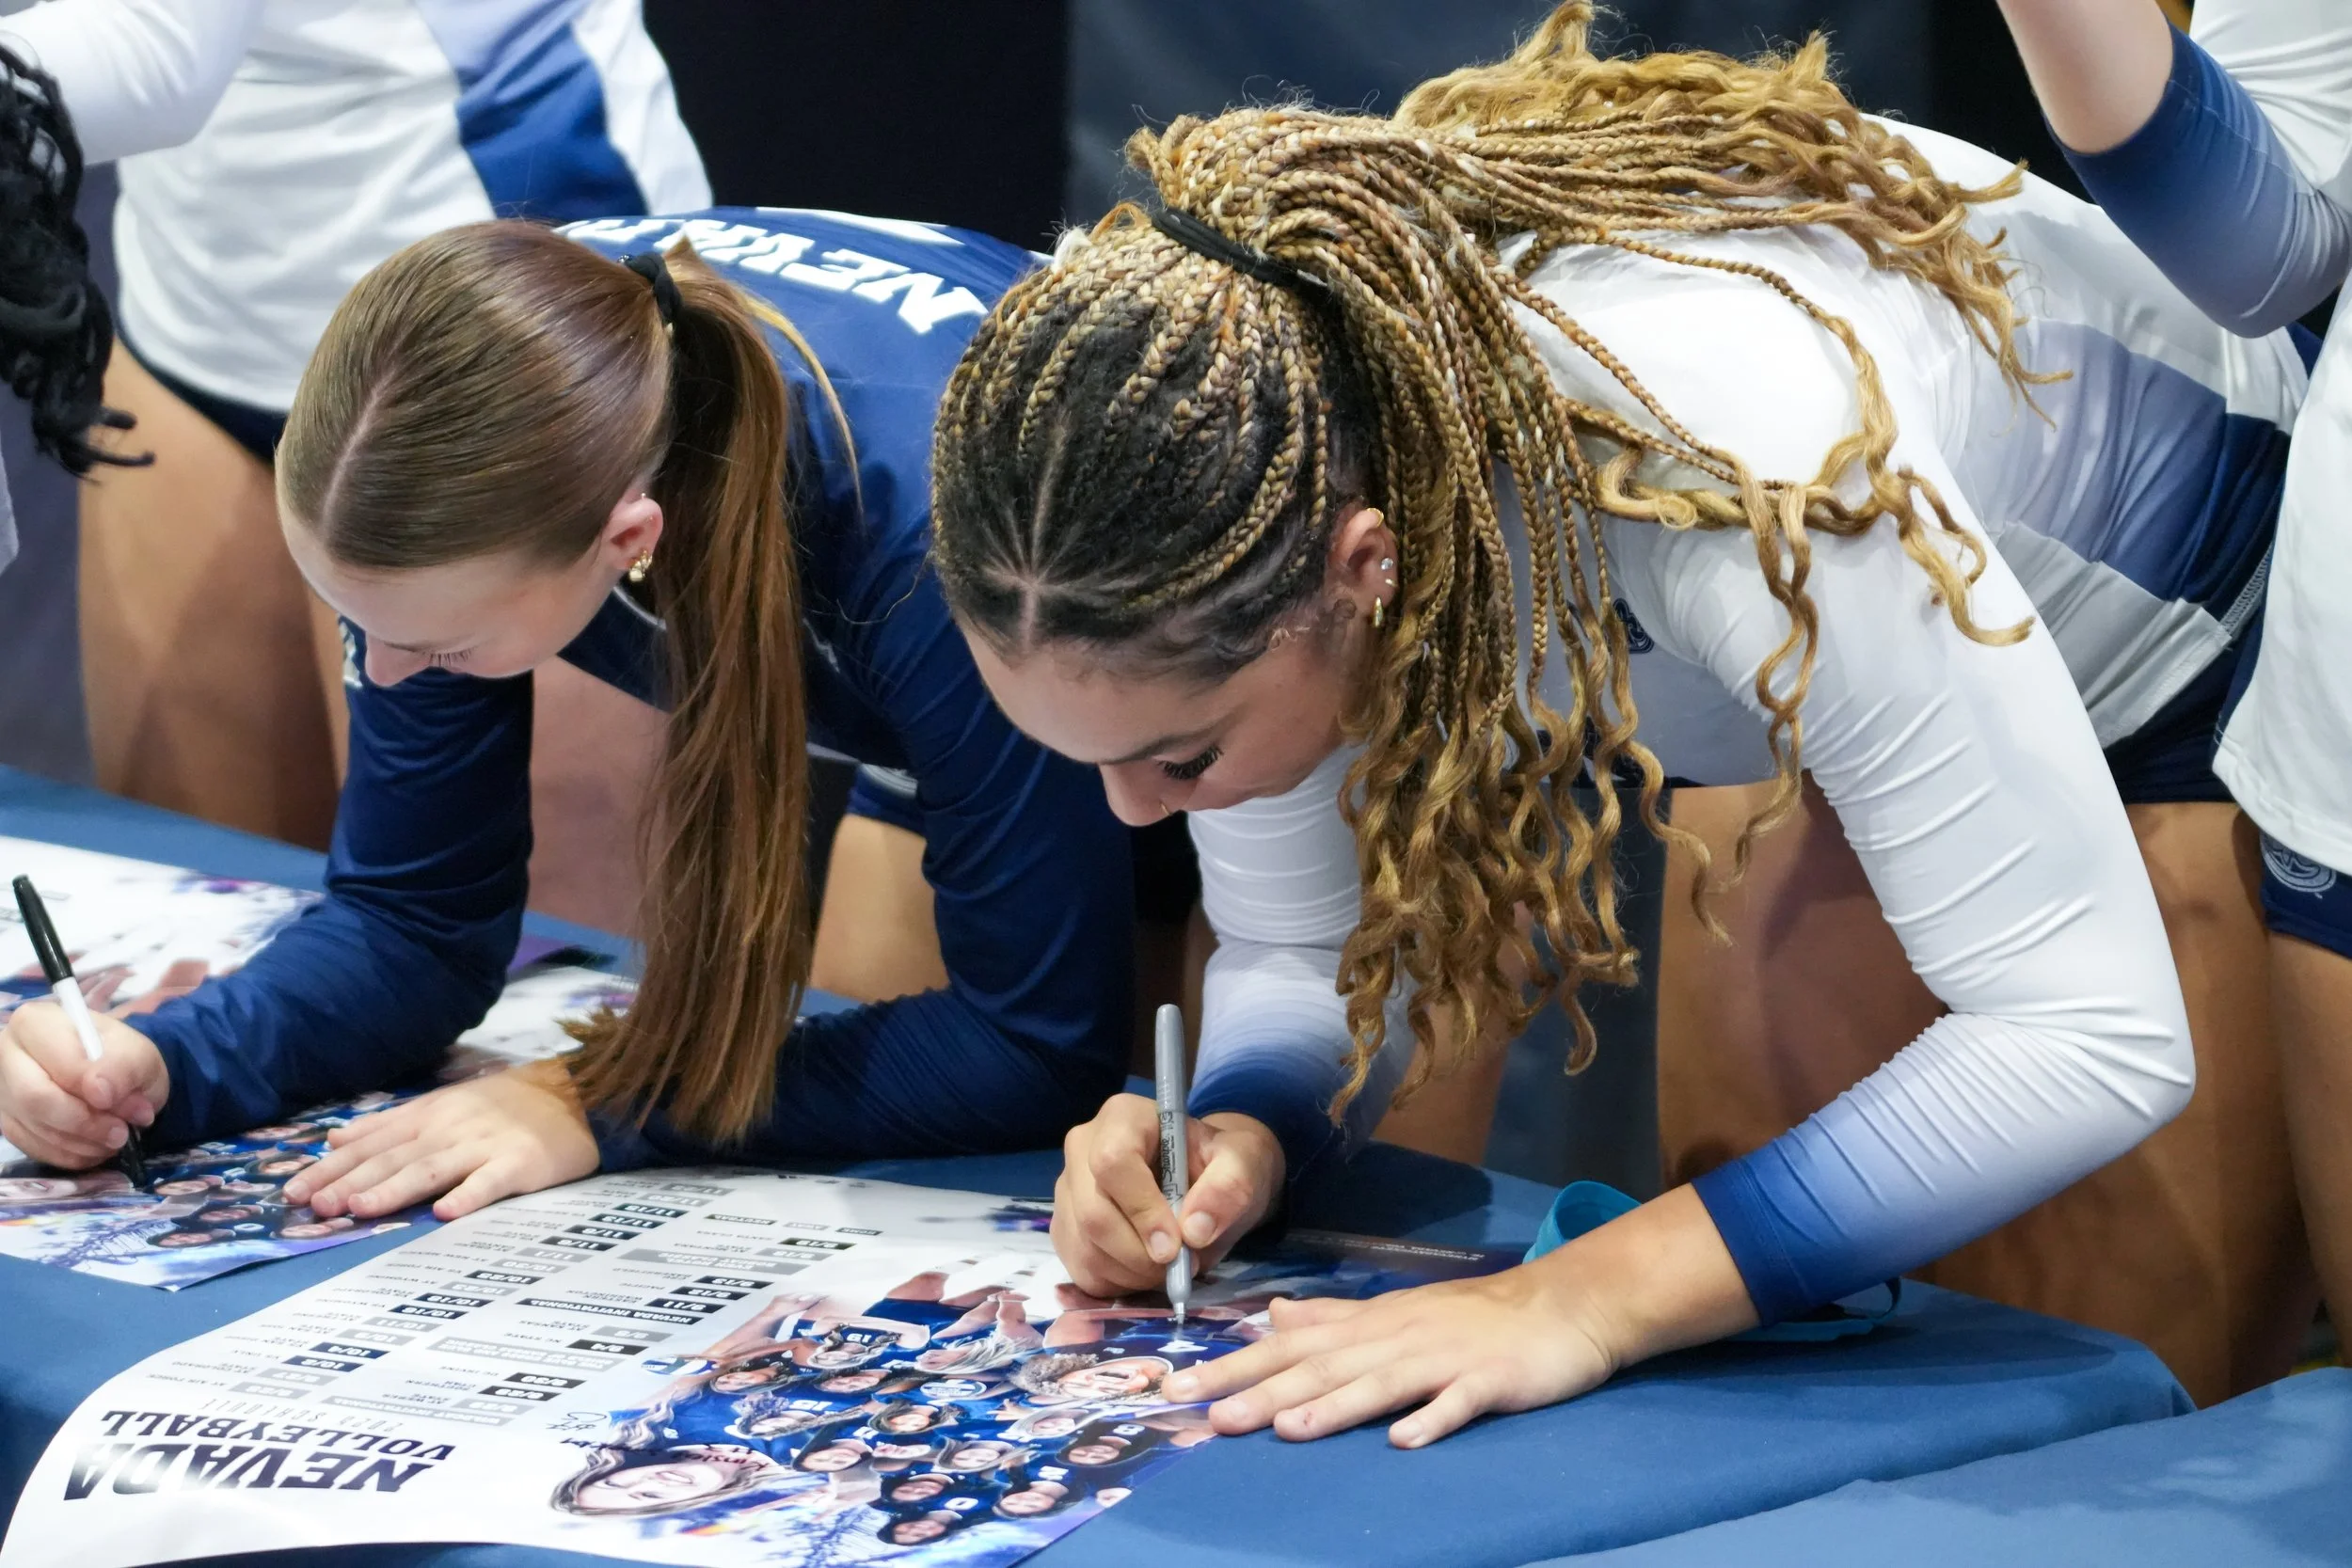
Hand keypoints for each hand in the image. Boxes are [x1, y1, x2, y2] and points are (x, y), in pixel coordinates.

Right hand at [0, 1001, 167, 1166]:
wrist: (114, 1080)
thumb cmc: (121, 1060)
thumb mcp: (138, 1055)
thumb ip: (124, 1067)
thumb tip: (100, 1092)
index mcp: (37, 1023)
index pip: (54, 1058)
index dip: (87, 1084)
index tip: (113, 1100)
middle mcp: (8, 1054)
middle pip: (34, 1097)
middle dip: (84, 1122)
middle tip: (120, 1132)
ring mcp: (3, 1091)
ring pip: (35, 1127)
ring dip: (82, 1142)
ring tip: (116, 1138)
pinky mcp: (8, 1123)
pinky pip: (35, 1148)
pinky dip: (72, 1154)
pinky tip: (95, 1146)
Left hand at [282, 1059, 595, 1219]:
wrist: (579, 1093)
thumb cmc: (507, 1106)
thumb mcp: (443, 1104)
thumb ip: (389, 1123)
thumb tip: (334, 1138)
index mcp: (429, 1114)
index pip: (371, 1143)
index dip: (332, 1167)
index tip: (294, 1190)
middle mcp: (451, 1127)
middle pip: (393, 1158)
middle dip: (350, 1182)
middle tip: (314, 1207)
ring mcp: (486, 1144)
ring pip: (432, 1168)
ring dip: (393, 1190)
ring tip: (358, 1211)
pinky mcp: (523, 1162)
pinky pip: (492, 1181)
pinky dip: (469, 1195)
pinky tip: (446, 1214)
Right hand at [1052, 1093, 1282, 1296]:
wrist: (1207, 1180)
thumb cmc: (1221, 1164)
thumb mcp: (1243, 1162)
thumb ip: (1229, 1186)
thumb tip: (1195, 1229)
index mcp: (1123, 1117)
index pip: (1112, 1162)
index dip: (1141, 1210)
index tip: (1176, 1245)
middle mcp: (1083, 1147)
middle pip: (1093, 1213)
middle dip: (1141, 1254)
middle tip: (1182, 1265)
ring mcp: (1068, 1189)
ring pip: (1084, 1247)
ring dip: (1133, 1273)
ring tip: (1170, 1267)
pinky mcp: (1065, 1227)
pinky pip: (1081, 1270)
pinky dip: (1118, 1283)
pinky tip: (1146, 1271)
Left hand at [1161, 1263, 1613, 1447]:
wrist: (1563, 1304)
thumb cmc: (1474, 1316)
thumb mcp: (1395, 1312)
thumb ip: (1333, 1319)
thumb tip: (1273, 1315)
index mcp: (1370, 1325)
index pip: (1290, 1346)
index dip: (1235, 1365)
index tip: (1181, 1386)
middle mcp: (1397, 1337)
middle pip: (1322, 1366)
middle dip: (1264, 1390)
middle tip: (1210, 1416)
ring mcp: (1444, 1357)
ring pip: (1380, 1382)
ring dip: (1334, 1407)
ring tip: (1287, 1430)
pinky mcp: (1490, 1379)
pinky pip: (1458, 1403)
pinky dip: (1431, 1418)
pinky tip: (1403, 1441)